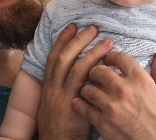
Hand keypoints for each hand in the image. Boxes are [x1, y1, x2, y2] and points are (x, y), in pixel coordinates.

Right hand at [36, 24, 112, 139]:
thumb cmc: (62, 129)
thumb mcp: (56, 106)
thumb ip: (65, 89)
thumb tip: (80, 75)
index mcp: (48, 87)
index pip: (54, 57)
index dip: (63, 40)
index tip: (72, 26)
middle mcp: (52, 89)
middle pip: (63, 57)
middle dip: (78, 40)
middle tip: (93, 27)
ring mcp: (62, 97)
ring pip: (75, 67)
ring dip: (92, 51)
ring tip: (107, 41)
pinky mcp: (73, 106)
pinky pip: (83, 84)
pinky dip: (94, 70)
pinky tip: (107, 64)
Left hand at [72, 53, 155, 139]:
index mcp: (141, 81)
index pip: (119, 58)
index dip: (112, 57)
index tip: (110, 60)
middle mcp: (125, 91)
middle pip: (100, 71)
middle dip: (97, 71)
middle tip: (96, 74)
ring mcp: (113, 108)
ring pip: (88, 88)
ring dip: (88, 88)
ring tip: (90, 90)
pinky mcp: (104, 124)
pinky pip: (84, 109)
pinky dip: (79, 104)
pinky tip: (80, 102)